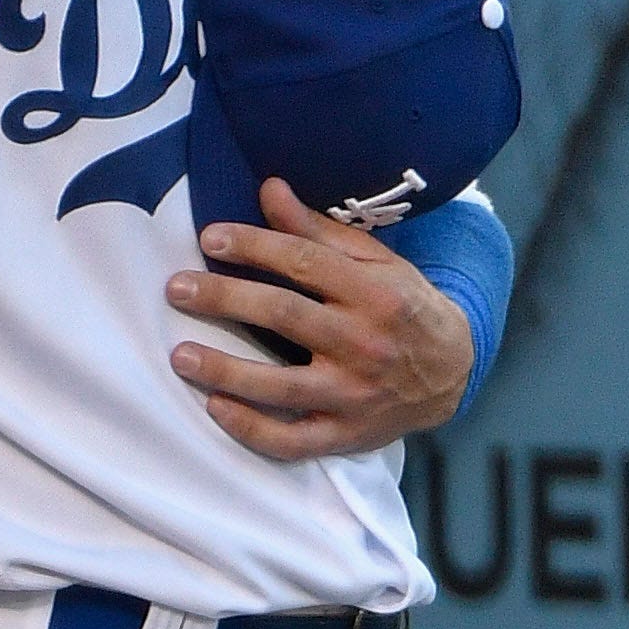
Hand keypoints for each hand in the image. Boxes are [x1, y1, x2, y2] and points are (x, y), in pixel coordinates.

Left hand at [169, 182, 476, 461]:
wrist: (452, 374)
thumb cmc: (403, 308)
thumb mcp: (375, 264)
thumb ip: (318, 232)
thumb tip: (269, 189)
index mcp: (374, 293)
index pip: (304, 263)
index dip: (254, 247)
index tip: (210, 238)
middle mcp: (365, 343)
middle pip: (285, 316)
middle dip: (225, 300)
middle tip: (176, 289)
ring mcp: (353, 394)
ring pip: (281, 385)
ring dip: (225, 371)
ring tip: (180, 355)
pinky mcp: (343, 434)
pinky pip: (290, 440)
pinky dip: (250, 428)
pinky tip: (214, 407)